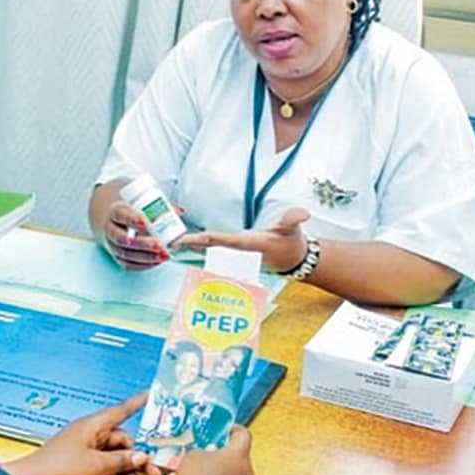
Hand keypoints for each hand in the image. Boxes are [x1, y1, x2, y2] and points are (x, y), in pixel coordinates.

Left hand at [3, 392, 149, 474]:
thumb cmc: (56, 468)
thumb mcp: (96, 465)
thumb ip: (120, 460)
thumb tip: (139, 456)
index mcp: (92, 425)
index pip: (120, 410)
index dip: (136, 403)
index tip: (148, 395)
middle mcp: (89, 433)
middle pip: (120, 439)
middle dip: (134, 456)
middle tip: (146, 470)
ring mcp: (84, 448)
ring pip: (113, 455)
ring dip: (124, 470)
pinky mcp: (79, 463)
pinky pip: (103, 465)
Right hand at [99, 201, 170, 269]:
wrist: (115, 222)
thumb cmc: (132, 212)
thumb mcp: (141, 205)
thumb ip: (160, 207)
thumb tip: (181, 211)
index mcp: (115, 212)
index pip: (120, 215)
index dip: (131, 219)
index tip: (145, 222)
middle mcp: (110, 229)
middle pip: (121, 238)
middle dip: (142, 243)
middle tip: (159, 244)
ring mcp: (112, 245)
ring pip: (125, 254)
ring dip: (146, 256)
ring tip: (163, 255)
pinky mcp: (118, 257)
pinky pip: (128, 264)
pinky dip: (144, 264)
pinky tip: (158, 261)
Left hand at [174, 207, 310, 272]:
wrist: (292, 259)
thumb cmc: (290, 242)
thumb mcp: (293, 228)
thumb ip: (295, 220)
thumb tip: (303, 214)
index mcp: (251, 244)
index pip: (227, 241)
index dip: (210, 239)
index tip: (195, 238)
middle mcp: (239, 253)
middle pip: (211, 248)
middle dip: (192, 245)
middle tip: (172, 242)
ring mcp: (234, 256)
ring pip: (208, 251)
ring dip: (190, 248)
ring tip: (171, 244)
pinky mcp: (232, 255)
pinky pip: (211, 251)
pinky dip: (196, 249)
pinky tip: (182, 246)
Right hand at [176, 426, 254, 474]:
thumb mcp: (191, 456)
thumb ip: (200, 451)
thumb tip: (204, 455)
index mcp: (240, 453)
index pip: (243, 434)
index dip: (232, 429)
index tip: (221, 429)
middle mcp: (247, 471)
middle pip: (235, 456)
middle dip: (216, 454)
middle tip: (200, 453)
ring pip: (228, 474)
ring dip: (212, 472)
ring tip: (190, 474)